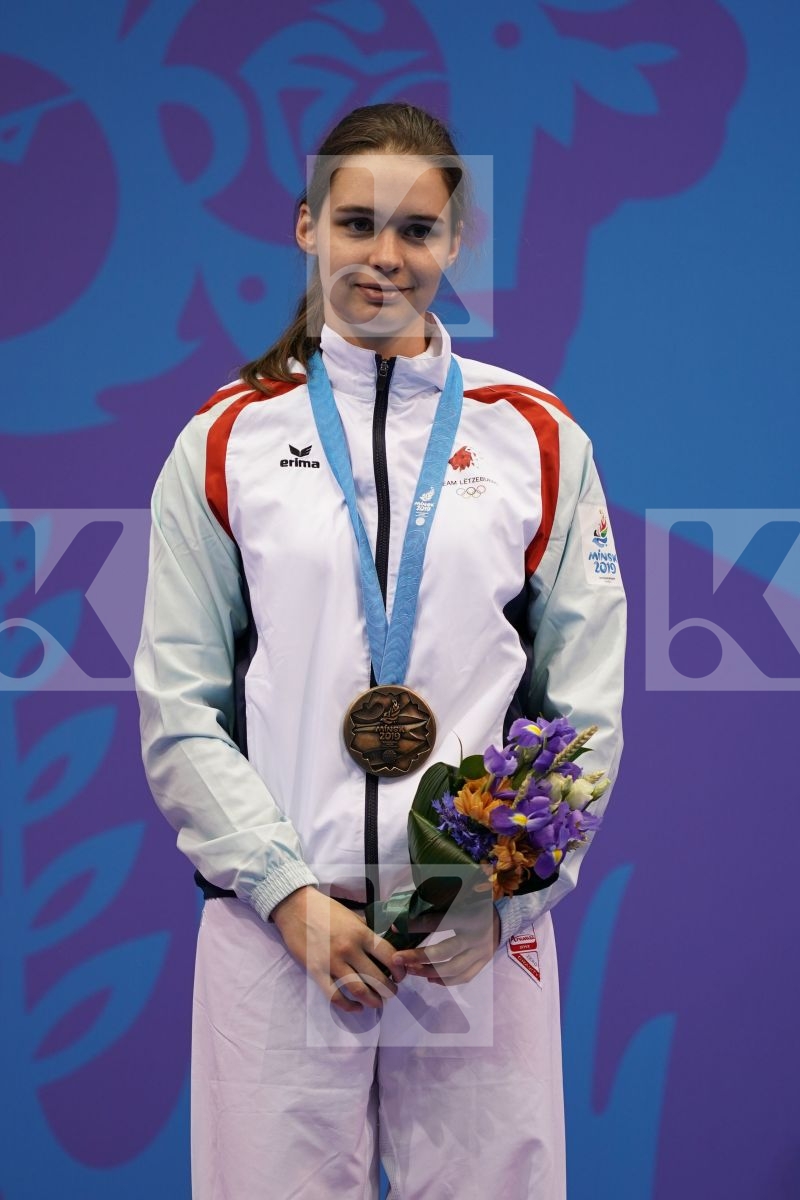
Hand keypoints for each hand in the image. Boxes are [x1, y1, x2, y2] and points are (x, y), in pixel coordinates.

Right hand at [270, 886, 406, 1013]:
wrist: (296, 908)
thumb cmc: (326, 910)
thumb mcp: (353, 916)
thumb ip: (367, 933)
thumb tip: (383, 949)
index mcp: (361, 933)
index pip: (389, 956)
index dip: (400, 970)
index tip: (401, 976)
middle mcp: (349, 949)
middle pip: (377, 978)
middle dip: (388, 990)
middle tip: (391, 993)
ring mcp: (332, 962)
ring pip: (359, 990)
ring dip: (373, 1001)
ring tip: (378, 1002)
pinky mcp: (316, 972)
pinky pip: (335, 996)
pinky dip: (348, 1006)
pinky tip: (356, 1007)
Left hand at [390, 904, 500, 986]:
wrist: (504, 920)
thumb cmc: (476, 905)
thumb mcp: (462, 898)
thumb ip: (441, 904)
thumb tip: (409, 910)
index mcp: (469, 917)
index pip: (441, 922)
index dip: (418, 925)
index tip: (398, 927)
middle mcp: (475, 937)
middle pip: (444, 952)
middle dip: (418, 957)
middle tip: (398, 958)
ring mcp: (480, 954)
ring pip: (452, 970)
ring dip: (428, 972)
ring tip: (410, 970)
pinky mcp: (482, 965)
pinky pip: (463, 978)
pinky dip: (445, 981)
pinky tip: (430, 979)